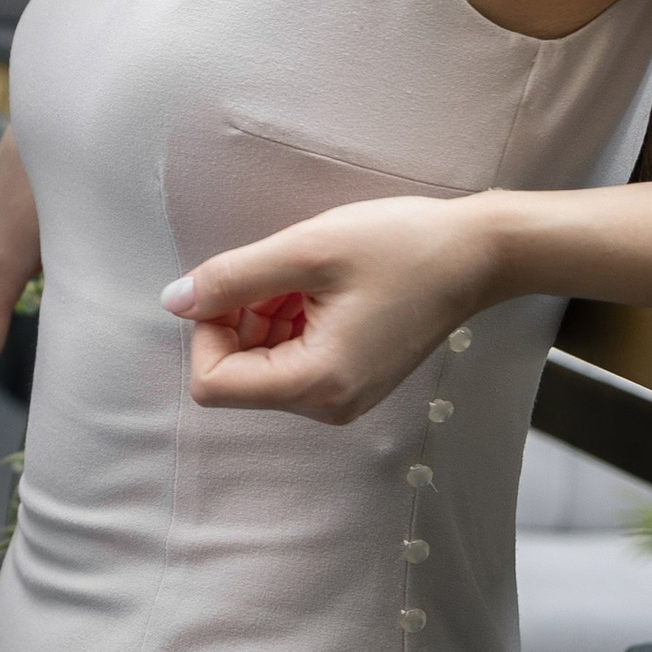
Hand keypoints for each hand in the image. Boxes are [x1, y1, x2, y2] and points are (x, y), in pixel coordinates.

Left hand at [162, 194, 497, 424]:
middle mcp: (329, 406)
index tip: (239, 284)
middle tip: (282, 272)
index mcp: (318, 384)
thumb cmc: (401, 246)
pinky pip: (290, 359)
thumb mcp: (305, 250)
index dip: (208, 329)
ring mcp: (342, 397)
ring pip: (260, 364)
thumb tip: (173, 301)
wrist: (477, 253)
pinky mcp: (351, 379)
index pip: (212, 384)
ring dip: (264, 315)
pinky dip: (288, 320)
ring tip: (308, 276)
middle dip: (240, 319)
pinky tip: (320, 287)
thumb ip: (232, 279)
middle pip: (235, 375)